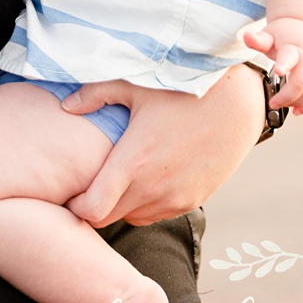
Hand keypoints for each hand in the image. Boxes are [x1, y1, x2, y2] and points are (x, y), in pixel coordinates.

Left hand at [59, 63, 262, 226]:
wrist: (236, 104)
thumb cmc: (181, 91)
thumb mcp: (134, 85)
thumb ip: (95, 94)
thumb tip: (66, 106)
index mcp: (133, 163)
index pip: (92, 210)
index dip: (75, 206)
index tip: (70, 191)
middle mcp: (154, 188)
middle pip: (108, 218)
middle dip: (92, 206)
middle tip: (85, 185)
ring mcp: (176, 198)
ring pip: (133, 218)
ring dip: (120, 205)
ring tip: (115, 179)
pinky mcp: (194, 200)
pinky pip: (158, 214)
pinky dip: (144, 204)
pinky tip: (144, 179)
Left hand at [243, 19, 302, 112]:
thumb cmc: (284, 33)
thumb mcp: (269, 34)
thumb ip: (258, 40)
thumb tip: (246, 36)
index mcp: (294, 47)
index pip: (290, 57)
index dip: (284, 64)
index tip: (277, 71)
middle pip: (301, 82)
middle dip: (286, 96)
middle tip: (272, 103)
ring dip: (297, 103)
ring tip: (281, 105)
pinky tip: (296, 111)